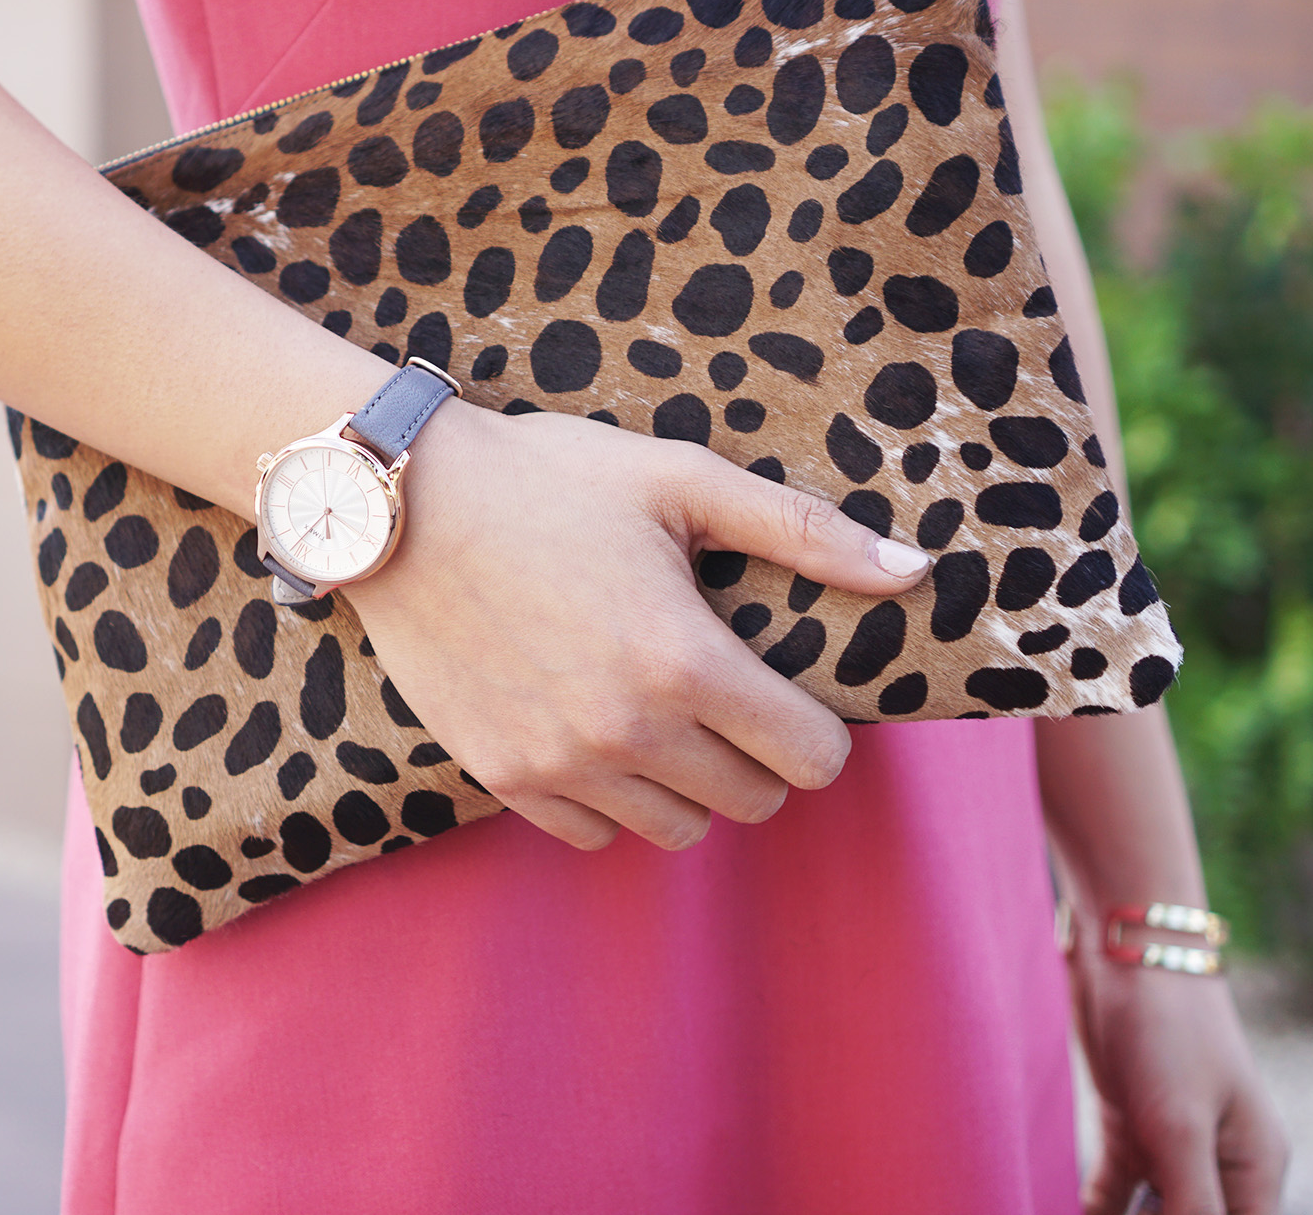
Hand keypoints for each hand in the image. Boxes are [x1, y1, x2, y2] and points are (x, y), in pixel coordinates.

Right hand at [343, 400, 933, 850]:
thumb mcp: (679, 481)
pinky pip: (592, 834)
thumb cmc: (545, 479)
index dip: (815, 728)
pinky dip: (609, 799)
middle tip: (720, 693)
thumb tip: (916, 571)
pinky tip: (594, 731)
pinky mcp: (501, 774)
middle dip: (755, 753)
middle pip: (753, 801)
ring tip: (657, 714)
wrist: (396, 503)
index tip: (782, 691)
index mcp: (686, 661)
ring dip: (685, 784)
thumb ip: (802, 532)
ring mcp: (559, 762)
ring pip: (675, 829)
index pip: (812, 760)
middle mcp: (627, 731)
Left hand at [1069, 930, 1288, 1214]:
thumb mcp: (1180, 1128)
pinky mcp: (1126, 1125)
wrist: (1124, 949)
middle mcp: (1217, 1165)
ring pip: (1147, 1213)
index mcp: (1252, 1171)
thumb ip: (1192, 1204)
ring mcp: (1170, 1145)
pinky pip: (1111, 1191)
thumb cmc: (1169, 1030)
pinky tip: (1054, 1208)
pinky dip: (1092, 1209)